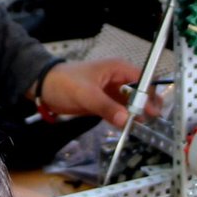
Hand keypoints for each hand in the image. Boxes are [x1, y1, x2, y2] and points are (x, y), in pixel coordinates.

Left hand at [38, 58, 163, 126]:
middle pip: (140, 91)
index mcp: (117, 69)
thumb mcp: (87, 94)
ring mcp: (112, 91)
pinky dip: (125, 117)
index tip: (152, 110)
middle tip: (150, 120)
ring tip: (142, 126)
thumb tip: (126, 119)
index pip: (142, 79)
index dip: (149, 94)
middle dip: (146, 104)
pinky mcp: (105, 102)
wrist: (44, 88)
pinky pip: (119, 110)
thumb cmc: (65, 83)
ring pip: (131, 102)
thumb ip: (107, 107)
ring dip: (136, 113)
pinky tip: (129, 127)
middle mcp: (118, 79)